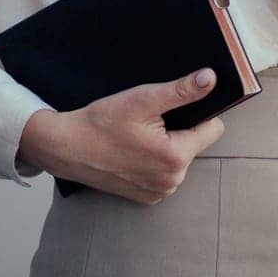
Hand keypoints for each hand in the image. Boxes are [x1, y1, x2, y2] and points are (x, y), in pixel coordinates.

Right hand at [28, 67, 226, 204]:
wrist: (65, 147)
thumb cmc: (100, 123)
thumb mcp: (142, 100)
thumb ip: (181, 91)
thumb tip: (211, 79)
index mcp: (175, 158)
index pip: (213, 129)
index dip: (199, 112)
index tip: (177, 107)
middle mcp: (171, 182)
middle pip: (195, 144)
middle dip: (179, 129)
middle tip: (149, 121)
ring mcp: (158, 193)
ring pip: (180, 157)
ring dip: (167, 145)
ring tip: (139, 135)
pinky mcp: (147, 197)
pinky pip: (165, 173)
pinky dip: (155, 160)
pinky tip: (134, 150)